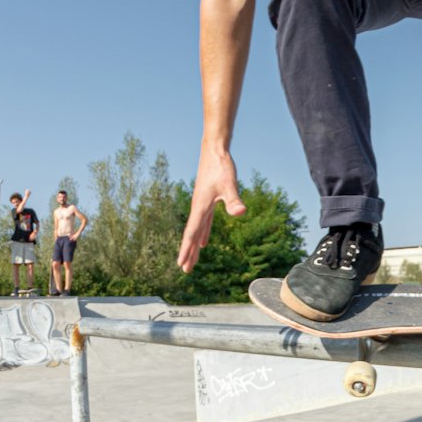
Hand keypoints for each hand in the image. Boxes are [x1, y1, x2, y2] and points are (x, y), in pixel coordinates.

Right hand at [177, 149, 246, 272]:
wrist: (215, 151)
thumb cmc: (221, 166)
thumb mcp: (229, 183)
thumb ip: (233, 199)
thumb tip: (240, 212)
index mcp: (200, 207)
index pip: (192, 233)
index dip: (186, 250)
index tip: (181, 265)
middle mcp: (198, 208)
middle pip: (192, 236)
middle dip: (188, 253)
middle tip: (185, 271)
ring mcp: (202, 205)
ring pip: (197, 231)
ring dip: (194, 247)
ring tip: (191, 261)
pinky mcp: (208, 201)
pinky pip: (204, 223)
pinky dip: (203, 234)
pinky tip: (204, 243)